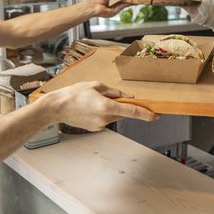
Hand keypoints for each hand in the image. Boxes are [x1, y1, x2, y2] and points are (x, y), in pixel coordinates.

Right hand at [37, 81, 159, 131]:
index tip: (156, 116)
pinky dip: (103, 113)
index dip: (146, 114)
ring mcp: (100, 125)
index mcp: (107, 107)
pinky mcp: (95, 128)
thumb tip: (127, 96)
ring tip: (94, 100)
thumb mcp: (95, 86)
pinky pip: (106, 119)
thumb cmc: (73, 94)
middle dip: (121, 105)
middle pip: (123, 112)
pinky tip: (90, 107)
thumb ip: (114, 91)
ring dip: (111, 108)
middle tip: (108, 96)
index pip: (132, 112)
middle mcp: (105, 118)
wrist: (57, 108)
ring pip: (114, 116)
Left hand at [88, 0, 129, 17]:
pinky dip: (126, 4)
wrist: (94, 6)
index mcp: (113, 1)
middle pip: (124, 2)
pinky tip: (130, 1)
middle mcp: (114, 5)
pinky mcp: (114, 12)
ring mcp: (115, 9)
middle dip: (130, 0)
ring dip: (130, 2)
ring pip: (124, 5)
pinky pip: (121, 7)